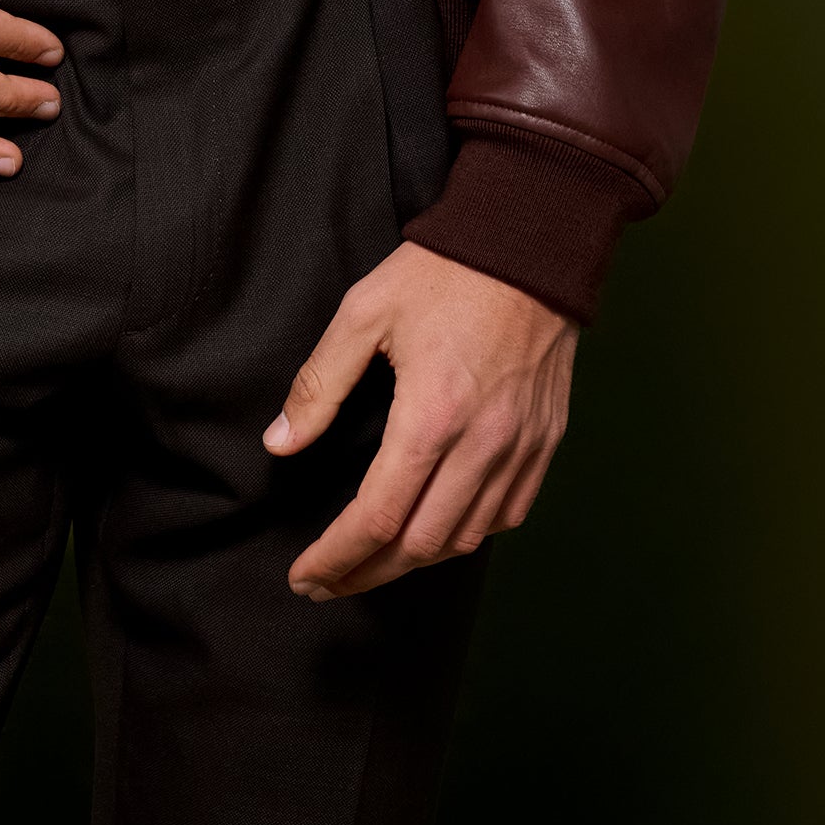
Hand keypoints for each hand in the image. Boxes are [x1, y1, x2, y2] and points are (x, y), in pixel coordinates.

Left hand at [263, 242, 576, 597]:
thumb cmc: (443, 273)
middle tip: (327, 582)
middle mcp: (482, 444)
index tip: (305, 575)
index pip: (378, 518)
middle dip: (368, 573)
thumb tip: (279, 444)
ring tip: (373, 562)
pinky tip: (438, 530)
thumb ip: (319, 384)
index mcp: (432, 416)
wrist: (528, 242)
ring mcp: (521, 447)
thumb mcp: (364, 312)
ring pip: (467, 539)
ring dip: (415, 561)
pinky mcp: (546, 440)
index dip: (337, 557)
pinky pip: (508, 515)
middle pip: (421, 544)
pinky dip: (468, 535)